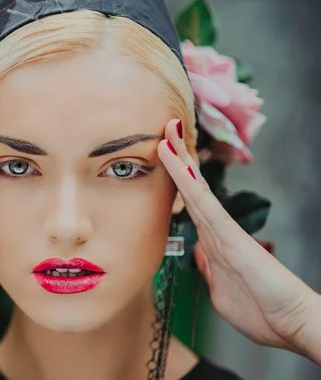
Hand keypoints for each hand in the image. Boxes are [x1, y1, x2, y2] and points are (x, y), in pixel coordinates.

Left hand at [158, 118, 318, 356]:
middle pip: (191, 187)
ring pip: (195, 189)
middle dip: (177, 157)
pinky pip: (205, 206)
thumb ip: (209, 269)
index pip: (189, 203)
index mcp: (212, 242)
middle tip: (166, 129)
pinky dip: (190, 185)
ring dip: (180, 160)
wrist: (291, 324)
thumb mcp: (220, 290)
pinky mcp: (231, 237)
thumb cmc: (260, 312)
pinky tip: (178, 165)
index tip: (164, 155)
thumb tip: (200, 254)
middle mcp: (216, 230)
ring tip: (168, 131)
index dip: (176, 178)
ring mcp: (223, 230)